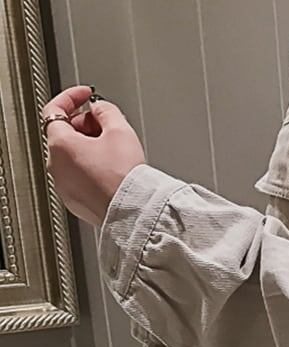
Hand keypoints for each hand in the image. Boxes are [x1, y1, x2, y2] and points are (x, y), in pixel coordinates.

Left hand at [42, 86, 145, 225]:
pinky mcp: (75, 202)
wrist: (134, 210)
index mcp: (60, 145)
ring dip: (89, 150)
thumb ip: (106, 110)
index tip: (85, 95)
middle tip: (107, 127)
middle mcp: (56, 166)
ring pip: (71, 158)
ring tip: (114, 153)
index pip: (55, 109)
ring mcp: (64, 186)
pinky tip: (111, 173)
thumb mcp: (121, 130)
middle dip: (84, 126)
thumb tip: (100, 109)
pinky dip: (91, 171)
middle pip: (64, 135)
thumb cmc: (125, 178)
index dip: (72, 97)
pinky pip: (79, 179)